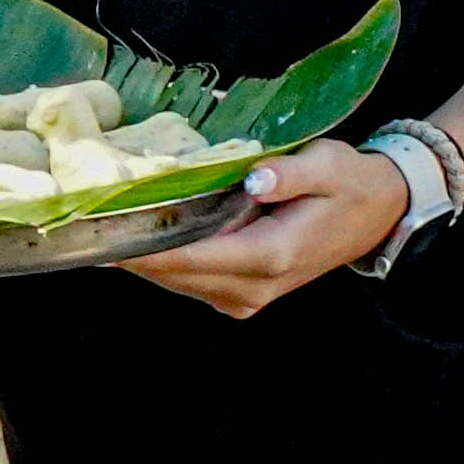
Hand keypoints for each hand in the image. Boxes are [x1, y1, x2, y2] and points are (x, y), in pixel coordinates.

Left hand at [122, 138, 409, 317]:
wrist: (378, 214)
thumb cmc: (350, 184)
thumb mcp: (329, 165)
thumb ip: (289, 173)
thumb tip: (255, 176)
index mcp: (271, 256)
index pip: (191, 257)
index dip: (142, 246)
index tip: (100, 230)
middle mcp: (253, 288)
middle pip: (173, 275)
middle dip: (131, 249)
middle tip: (86, 218)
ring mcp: (245, 298)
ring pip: (175, 282)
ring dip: (142, 256)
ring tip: (104, 222)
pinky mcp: (239, 296)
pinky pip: (189, 282)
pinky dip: (164, 260)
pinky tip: (143, 231)